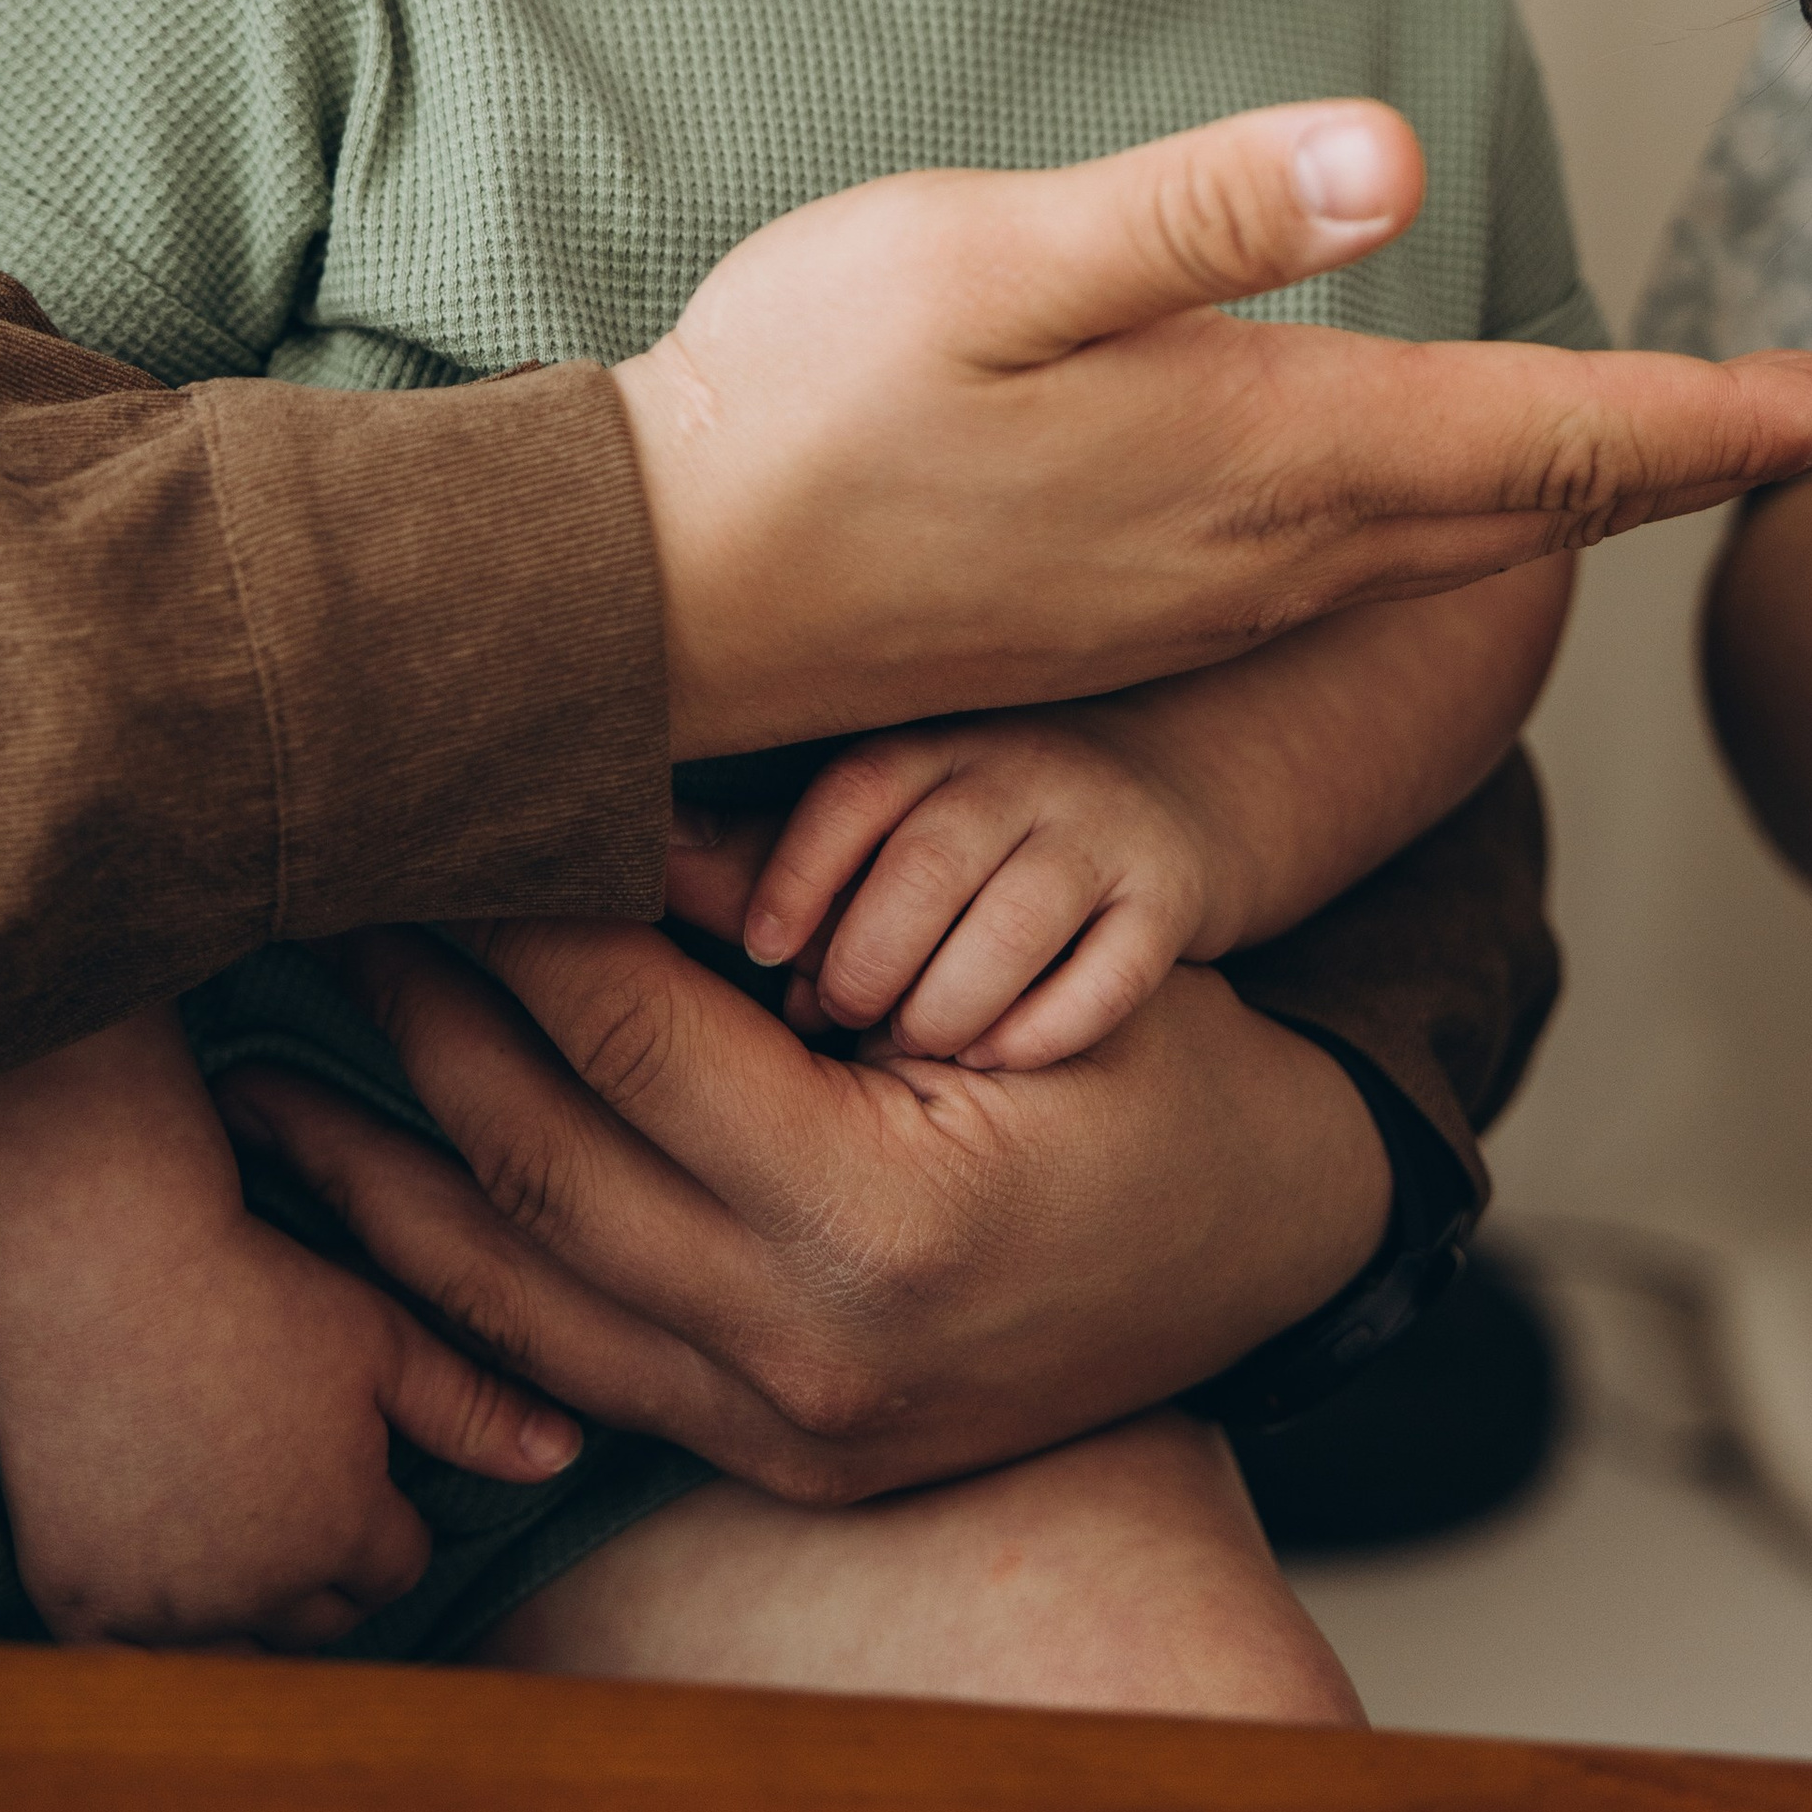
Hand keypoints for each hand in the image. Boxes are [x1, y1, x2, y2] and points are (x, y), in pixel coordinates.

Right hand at [0, 1207, 580, 1650]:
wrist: (103, 1267)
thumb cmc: (258, 1286)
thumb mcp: (384, 1340)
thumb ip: (476, 1412)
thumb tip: (568, 1455)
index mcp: (343, 1531)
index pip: (395, 1566)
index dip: (386, 1512)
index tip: (358, 1458)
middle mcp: (256, 1589)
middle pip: (319, 1619)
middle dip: (324, 1567)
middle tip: (294, 1483)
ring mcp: (163, 1603)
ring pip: (231, 1646)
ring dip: (242, 1605)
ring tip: (233, 1516)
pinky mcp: (78, 1598)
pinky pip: (133, 1656)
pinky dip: (151, 1623)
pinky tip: (157, 1552)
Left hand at [216, 919, 1393, 1506]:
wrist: (1267, 1240)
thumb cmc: (1155, 1065)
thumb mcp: (1010, 960)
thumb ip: (805, 913)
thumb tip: (619, 827)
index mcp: (881, 1223)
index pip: (634, 1046)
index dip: (520, 926)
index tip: (440, 830)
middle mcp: (810, 1354)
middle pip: (545, 1169)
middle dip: (420, 1030)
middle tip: (333, 907)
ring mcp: (783, 1428)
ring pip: (517, 1301)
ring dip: (383, 1186)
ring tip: (269, 1086)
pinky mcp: (769, 1453)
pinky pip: (566, 1368)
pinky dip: (460, 1288)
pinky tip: (383, 1214)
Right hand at [609, 99, 1811, 756]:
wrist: (656, 595)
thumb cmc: (806, 407)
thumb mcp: (989, 260)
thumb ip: (1195, 211)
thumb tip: (1396, 158)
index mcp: (1269, 451)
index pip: (1559, 437)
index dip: (1731, 420)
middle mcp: (1269, 549)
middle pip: (1543, 505)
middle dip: (1702, 458)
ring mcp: (1203, 597)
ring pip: (1457, 542)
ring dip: (1591, 490)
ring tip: (1682, 438)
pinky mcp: (1136, 615)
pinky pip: (1359, 569)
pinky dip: (1463, 519)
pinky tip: (1443, 486)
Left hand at [740, 716, 1238, 1067]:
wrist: (1168, 803)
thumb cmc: (975, 840)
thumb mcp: (881, 826)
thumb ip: (767, 854)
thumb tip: (638, 855)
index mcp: (930, 745)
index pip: (857, 790)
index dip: (799, 876)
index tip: (764, 954)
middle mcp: (1019, 770)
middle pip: (927, 863)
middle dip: (867, 964)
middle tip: (833, 1030)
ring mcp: (1102, 829)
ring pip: (1013, 923)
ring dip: (944, 1008)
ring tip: (906, 1057)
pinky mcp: (1173, 892)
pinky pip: (1111, 973)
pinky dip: (1042, 1030)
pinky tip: (995, 1066)